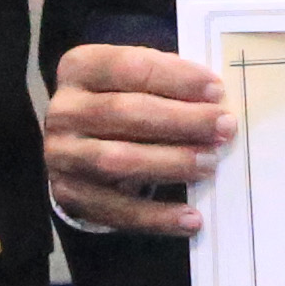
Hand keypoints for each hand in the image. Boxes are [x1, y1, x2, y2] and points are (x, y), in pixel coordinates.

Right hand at [44, 44, 229, 236]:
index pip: (128, 67)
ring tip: (210, 165)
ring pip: (116, 160)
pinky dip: (157, 217)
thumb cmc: (121, 106)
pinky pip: (116, 210)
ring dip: (169, 163)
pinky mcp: (69, 195)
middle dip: (180, 120)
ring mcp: (61, 155)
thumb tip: (214, 100)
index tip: (217, 90)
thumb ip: (165, 83)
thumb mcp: (133, 82)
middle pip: (124, 112)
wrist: (78, 149)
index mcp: (80, 68)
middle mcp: (63, 110)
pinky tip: (191, 218)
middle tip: (223, 128)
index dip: (175, 78)